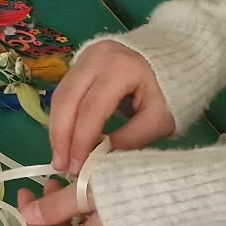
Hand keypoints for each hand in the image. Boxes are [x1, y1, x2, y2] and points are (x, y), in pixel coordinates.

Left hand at [18, 180, 135, 225]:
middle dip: (50, 216)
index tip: (26, 192)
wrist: (194, 199)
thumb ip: (56, 205)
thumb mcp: (91, 191)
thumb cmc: (137, 190)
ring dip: (70, 218)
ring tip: (71, 188)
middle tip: (51, 185)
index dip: (31, 218)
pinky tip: (94, 202)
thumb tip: (28, 216)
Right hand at [49, 38, 175, 172]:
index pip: (92, 108)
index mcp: (121, 68)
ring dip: (56, 130)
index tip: (77, 167)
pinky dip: (60, 120)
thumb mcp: (159, 119)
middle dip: (61, 136)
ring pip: (60, 96)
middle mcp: (96, 58)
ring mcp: (83, 58)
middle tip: (61, 165)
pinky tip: (63, 141)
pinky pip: (62, 94)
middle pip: (68, 99)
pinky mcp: (76, 65)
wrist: (169, 66)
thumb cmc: (166, 95)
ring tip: (60, 158)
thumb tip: (100, 156)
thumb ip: (133, 138)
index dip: (81, 139)